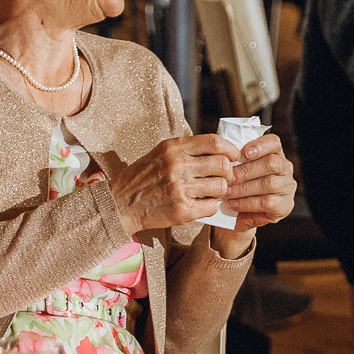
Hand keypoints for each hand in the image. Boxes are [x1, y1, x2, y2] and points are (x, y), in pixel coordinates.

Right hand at [108, 133, 237, 234]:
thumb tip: (218, 150)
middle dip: (228, 172)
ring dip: (220, 191)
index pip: (214, 142)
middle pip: (222, 164)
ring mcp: (180, 189)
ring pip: (221, 187)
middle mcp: (177, 166)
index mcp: (173, 148)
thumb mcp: (160, 154)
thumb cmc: (141, 178)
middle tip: (223, 177)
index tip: (233, 156)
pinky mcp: (182, 210)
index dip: (230, 149)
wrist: (120, 204)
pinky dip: (210, 206)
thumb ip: (186, 150)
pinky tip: (201, 204)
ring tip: (210, 192)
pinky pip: (212, 206)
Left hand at [221, 133, 295, 228]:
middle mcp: (285, 168)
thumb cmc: (238, 187)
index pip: (274, 142)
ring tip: (226, 192)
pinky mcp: (286, 205)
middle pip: (271, 163)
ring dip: (244, 188)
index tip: (245, 153)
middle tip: (227, 178)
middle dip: (246, 171)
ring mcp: (287, 187)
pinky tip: (233, 204)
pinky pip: (267, 202)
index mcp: (275, 154)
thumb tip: (222, 154)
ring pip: (269, 183)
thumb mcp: (237, 171)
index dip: (261, 145)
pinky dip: (247, 203)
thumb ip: (235, 161)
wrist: (242, 216)